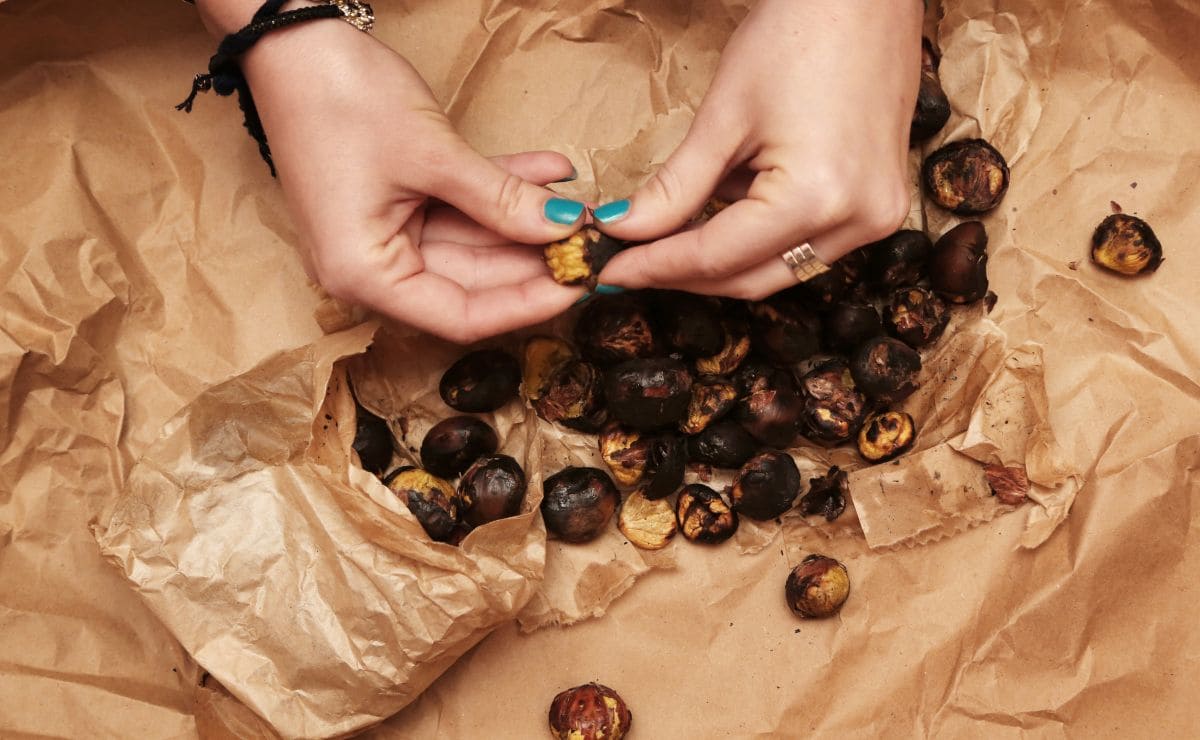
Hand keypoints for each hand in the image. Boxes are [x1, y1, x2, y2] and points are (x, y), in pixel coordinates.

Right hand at [198, 2, 587, 342]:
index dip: (528, 305)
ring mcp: (385, 234)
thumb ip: (501, 200)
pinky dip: (500, 191)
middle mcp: (372, 266)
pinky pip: (460, 208)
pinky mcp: (396, 202)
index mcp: (364, 274)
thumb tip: (566, 230)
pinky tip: (550, 174)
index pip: (462, 316)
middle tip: (593, 245)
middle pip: (472, 283)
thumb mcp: (433, 155)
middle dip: (535, 260)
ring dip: (524, 220)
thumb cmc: (339, 98)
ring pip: (473, 243)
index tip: (580, 286)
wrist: (290, 38)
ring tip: (581, 205)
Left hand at [592, 0, 922, 299]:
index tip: (611, 270)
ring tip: (671, 232)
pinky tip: (728, 206)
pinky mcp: (881, 204)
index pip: (716, 257)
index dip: (655, 267)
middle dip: (687, 275)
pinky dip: (761, 237)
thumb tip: (624, 229)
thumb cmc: (798, 34)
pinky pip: (809, 244)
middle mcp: (858, 222)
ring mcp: (877, 217)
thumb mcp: (723, 116)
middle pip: (752, 279)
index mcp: (816, 199)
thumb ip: (674, 188)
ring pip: (781, 270)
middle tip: (632, 262)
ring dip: (724, 259)